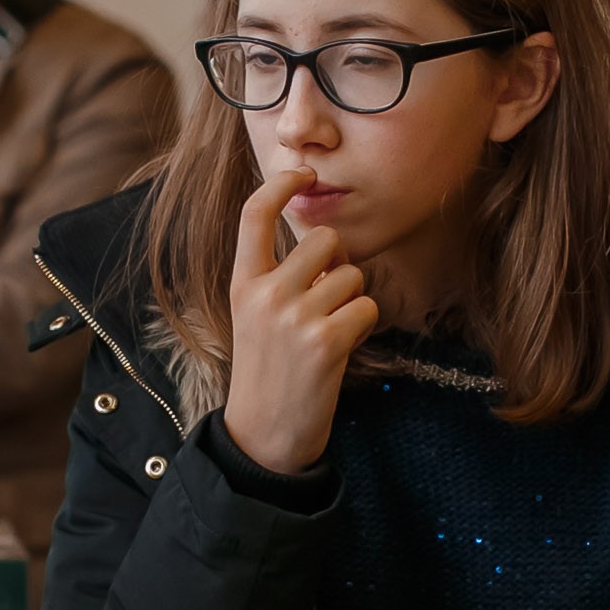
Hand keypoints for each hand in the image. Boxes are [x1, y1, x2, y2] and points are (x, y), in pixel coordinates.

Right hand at [220, 169, 376, 472]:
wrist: (264, 437)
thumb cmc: (268, 373)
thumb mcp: (254, 318)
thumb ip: (278, 277)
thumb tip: (323, 241)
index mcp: (242, 284)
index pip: (254, 214)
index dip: (281, 183)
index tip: (303, 172)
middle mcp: (265, 294)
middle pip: (325, 239)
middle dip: (338, 263)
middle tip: (327, 298)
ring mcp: (294, 317)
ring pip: (352, 275)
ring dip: (352, 302)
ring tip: (328, 333)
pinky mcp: (326, 342)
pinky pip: (367, 308)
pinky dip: (363, 328)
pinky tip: (341, 350)